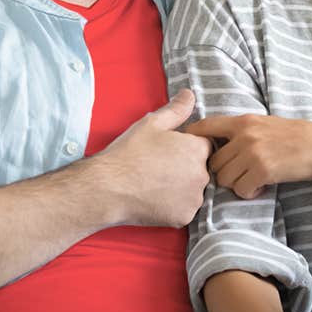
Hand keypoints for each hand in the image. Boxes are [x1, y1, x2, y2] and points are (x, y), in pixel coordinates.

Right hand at [82, 89, 211, 227]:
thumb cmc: (128, 153)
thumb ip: (176, 110)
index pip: (204, 145)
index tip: (168, 151)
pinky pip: (183, 209)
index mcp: (198, 149)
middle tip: (158, 168)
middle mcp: (203, 174)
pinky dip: (173, 205)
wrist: (107, 188)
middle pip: (201, 168)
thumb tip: (190, 94)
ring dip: (181, 187)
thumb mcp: (152, 124)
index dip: (186, 147)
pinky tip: (155, 198)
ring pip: (193, 190)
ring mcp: (194, 198)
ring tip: (155, 183)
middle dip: (185, 167)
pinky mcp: (184, 217)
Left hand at [185, 115, 311, 198]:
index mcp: (243, 121)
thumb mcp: (265, 124)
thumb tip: (216, 142)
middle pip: (212, 163)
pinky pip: (241, 190)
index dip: (193, 140)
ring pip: (224, 179)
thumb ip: (242, 131)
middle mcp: (244, 135)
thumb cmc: (295, 137)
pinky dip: (249, 193)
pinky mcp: (262, 170)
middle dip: (223, 173)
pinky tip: (262, 187)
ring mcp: (252, 153)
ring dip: (236, 185)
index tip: (192, 153)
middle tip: (240, 175)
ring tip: (252, 181)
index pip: (204, 127)